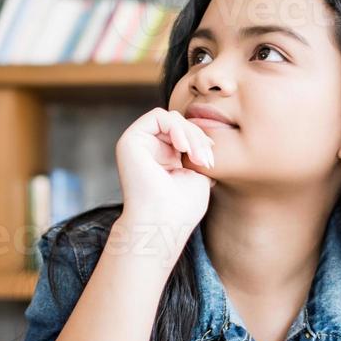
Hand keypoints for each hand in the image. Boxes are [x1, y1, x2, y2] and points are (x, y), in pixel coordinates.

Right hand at [115, 107, 216, 243]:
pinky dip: (176, 127)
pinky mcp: (130, 140)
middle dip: (198, 138)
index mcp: (163, 159)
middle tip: (206, 161)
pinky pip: (157, 116)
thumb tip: (207, 143)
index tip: (210, 161)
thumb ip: (198, 155)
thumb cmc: (181, 210)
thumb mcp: (197, 176)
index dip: (201, 141)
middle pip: (179, 124)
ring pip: (171, 118)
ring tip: (196, 157)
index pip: (184, 134)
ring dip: (190, 134)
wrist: (162, 224)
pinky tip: (183, 147)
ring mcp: (138, 145)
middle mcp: (148, 151)